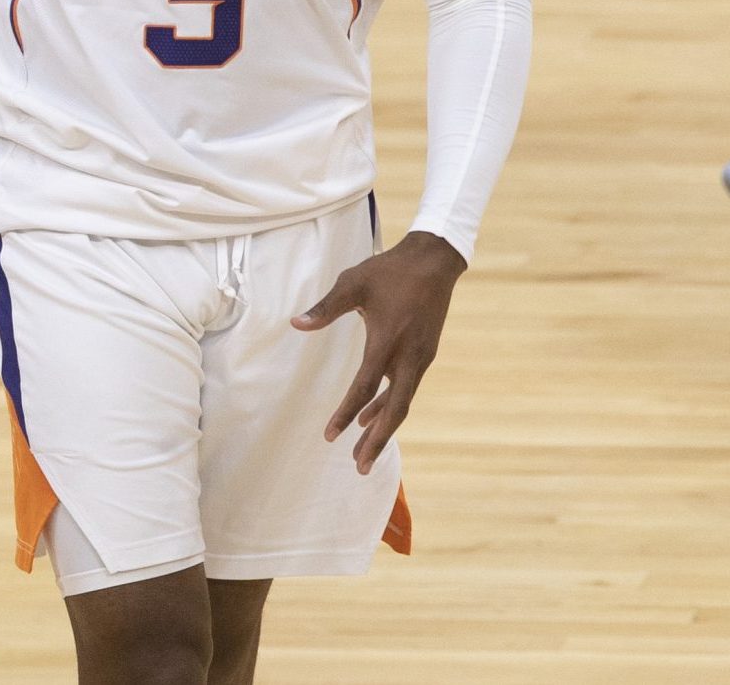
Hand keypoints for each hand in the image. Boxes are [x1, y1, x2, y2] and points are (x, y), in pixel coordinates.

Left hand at [291, 231, 466, 473]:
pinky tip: (372, 417)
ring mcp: (420, 358)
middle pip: (394, 410)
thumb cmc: (389, 271)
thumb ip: (325, 308)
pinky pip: (406, 389)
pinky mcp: (424, 354)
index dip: (346, 413)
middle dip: (376, 440)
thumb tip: (295, 324)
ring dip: (382, 427)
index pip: (364, 388)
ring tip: (363, 453)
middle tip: (359, 468)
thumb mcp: (353, 284)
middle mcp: (409, 357)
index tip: (330, 436)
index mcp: (388, 342)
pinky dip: (389, 405)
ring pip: (401, 402)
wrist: (434, 261)